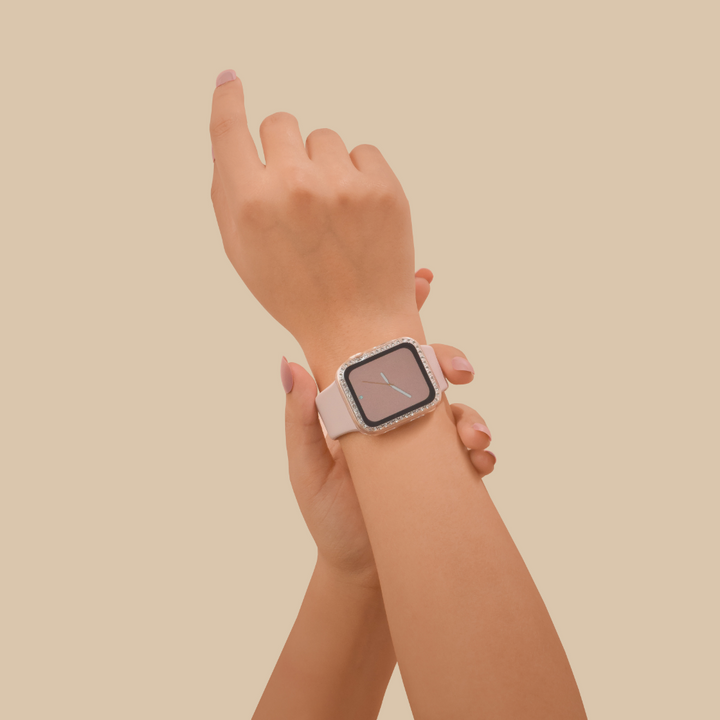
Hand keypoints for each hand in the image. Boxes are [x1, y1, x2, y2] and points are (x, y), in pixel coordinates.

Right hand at [210, 71, 420, 372]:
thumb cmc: (294, 291)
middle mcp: (293, 187)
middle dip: (286, 148)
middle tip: (298, 188)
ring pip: (325, 137)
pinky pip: (364, 152)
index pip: (229, 129)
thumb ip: (229, 190)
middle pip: (282, 122)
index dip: (228, 100)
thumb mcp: (242, 250)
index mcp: (250, 204)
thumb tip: (228, 128)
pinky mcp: (384, 188)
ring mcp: (342, 185)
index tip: (232, 81)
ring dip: (325, 165)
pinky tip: (358, 214)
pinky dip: (359, 176)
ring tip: (333, 213)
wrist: (358, 327)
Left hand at [280, 269, 495, 588]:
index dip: (405, 310)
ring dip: (472, 415)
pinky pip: (473, 454)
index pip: (382, 349)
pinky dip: (481, 453)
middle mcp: (399, 415)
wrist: (360, 566)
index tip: (424, 280)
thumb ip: (299, 418)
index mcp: (365, 403)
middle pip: (429, 372)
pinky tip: (479, 461)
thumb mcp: (305, 465)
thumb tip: (287, 362)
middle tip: (461, 369)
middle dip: (448, 361)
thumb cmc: (327, 512)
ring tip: (473, 436)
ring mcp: (427, 442)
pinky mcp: (449, 473)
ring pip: (458, 409)